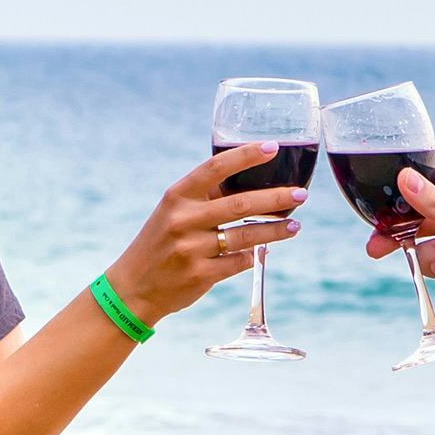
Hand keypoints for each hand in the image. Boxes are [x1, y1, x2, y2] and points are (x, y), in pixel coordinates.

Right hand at [108, 145, 303, 325]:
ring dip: (276, 230)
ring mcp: (192, 248)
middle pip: (241, 204)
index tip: (273, 147)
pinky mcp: (200, 274)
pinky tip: (262, 251)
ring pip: (247, 236)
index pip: (216, 167)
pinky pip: (240, 262)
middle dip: (277, 198)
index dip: (246, 155)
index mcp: (177, 196)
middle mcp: (184, 219)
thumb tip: (254, 184)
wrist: (133, 287)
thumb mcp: (173, 212)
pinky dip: (254, 256)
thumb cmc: (161, 242)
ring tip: (294, 226)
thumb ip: (205, 197)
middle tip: (301, 194)